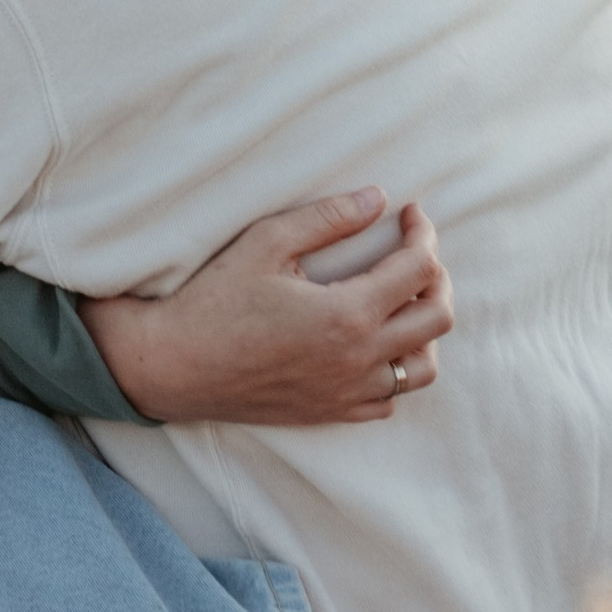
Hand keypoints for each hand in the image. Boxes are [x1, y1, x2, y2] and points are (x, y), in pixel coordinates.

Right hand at [82, 193, 450, 424]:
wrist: (173, 365)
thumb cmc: (213, 300)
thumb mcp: (266, 243)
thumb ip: (327, 218)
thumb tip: (377, 198)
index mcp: (347, 315)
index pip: (419, 269)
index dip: (423, 233)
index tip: (409, 214)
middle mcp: (357, 360)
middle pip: (437, 318)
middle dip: (436, 276)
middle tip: (413, 251)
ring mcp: (347, 393)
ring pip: (422, 368)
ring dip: (423, 329)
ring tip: (400, 299)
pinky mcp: (330, 413)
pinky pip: (389, 400)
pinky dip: (395, 369)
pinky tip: (373, 343)